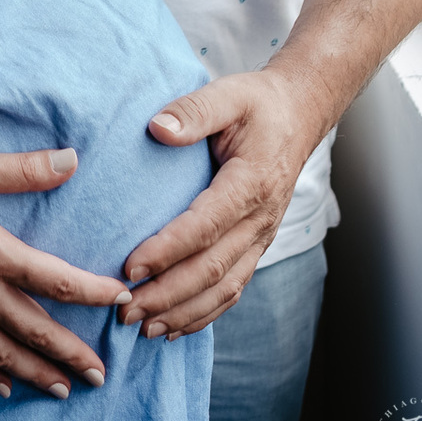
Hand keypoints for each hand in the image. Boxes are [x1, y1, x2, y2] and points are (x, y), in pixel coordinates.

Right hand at [0, 147, 130, 397]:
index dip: (94, 293)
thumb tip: (71, 159)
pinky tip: (1, 387)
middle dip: (72, 355)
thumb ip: (21, 169)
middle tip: (101, 377)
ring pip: (4, 354)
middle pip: (37, 331)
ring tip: (62, 390)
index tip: (121, 301)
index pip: (57, 281)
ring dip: (36, 374)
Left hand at [118, 70, 322, 339]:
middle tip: (124, 308)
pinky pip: (232, 290)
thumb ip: (193, 110)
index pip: (205, 226)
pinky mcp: (255, 246)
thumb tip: (157, 128)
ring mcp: (261, 238)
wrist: (297, 116)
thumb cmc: (258, 104)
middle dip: (167, 295)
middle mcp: (260, 219)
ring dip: (182, 313)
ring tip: (142, 328)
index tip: (130, 266)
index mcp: (251, 183)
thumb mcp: (228, 93)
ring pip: (223, 289)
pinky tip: (173, 328)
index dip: (167, 250)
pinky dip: (203, 314)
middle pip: (212, 269)